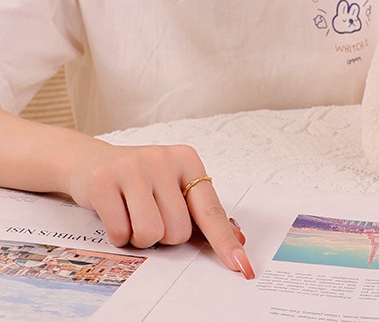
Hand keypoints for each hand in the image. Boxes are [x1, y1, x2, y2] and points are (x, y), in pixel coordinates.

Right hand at [64, 140, 254, 278]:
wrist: (91, 161)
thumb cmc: (140, 179)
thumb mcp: (173, 186)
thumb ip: (202, 211)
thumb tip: (237, 239)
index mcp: (188, 160)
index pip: (210, 210)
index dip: (224, 241)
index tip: (241, 265)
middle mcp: (164, 160)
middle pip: (179, 231)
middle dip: (164, 236)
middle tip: (151, 215)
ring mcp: (133, 168)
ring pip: (151, 235)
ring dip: (141, 238)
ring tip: (134, 216)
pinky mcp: (104, 181)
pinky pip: (121, 233)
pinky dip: (119, 236)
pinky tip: (115, 213)